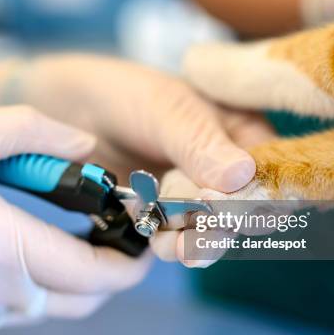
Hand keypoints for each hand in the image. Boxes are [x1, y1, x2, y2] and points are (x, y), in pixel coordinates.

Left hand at [0, 55, 274, 264]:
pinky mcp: (161, 218)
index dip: (258, 193)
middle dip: (220, 224)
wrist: (63, 109)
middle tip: (195, 228)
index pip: (270, 171)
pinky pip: (173, 240)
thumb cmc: (121, 92)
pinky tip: (147, 231)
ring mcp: (191, 196)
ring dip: (192, 242)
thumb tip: (243, 177)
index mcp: (240, 132)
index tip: (226, 202)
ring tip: (169, 241)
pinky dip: (164, 242)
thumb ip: (199, 142)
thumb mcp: (163, 107)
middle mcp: (222, 170)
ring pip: (209, 232)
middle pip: (242, 211)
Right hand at [0, 106, 151, 325]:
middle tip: (115, 237)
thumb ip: (30, 131)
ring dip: (77, 282)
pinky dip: (43, 288)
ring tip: (81, 240)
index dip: (128, 265)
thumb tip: (85, 146)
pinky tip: (33, 253)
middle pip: (79, 301)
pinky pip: (18, 310)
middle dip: (110, 275)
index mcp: (1, 245)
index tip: (142, 243)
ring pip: (51, 309)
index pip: (90, 275)